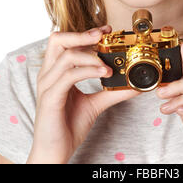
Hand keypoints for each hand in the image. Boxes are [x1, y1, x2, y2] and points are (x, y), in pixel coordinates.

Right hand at [27, 25, 140, 163]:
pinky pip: (68, 76)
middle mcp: (48, 74)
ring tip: (109, 64)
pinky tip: (104, 73)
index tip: (106, 30)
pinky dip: (88, 71)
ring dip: (91, 55)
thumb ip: (112, 92)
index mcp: (56, 71)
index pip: (66, 42)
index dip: (86, 33)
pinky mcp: (50, 98)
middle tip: (102, 35)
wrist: (55, 152)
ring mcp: (47, 85)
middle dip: (82, 34)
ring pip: (66, 56)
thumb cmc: (69, 126)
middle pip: (58, 40)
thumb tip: (135, 85)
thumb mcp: (94, 104)